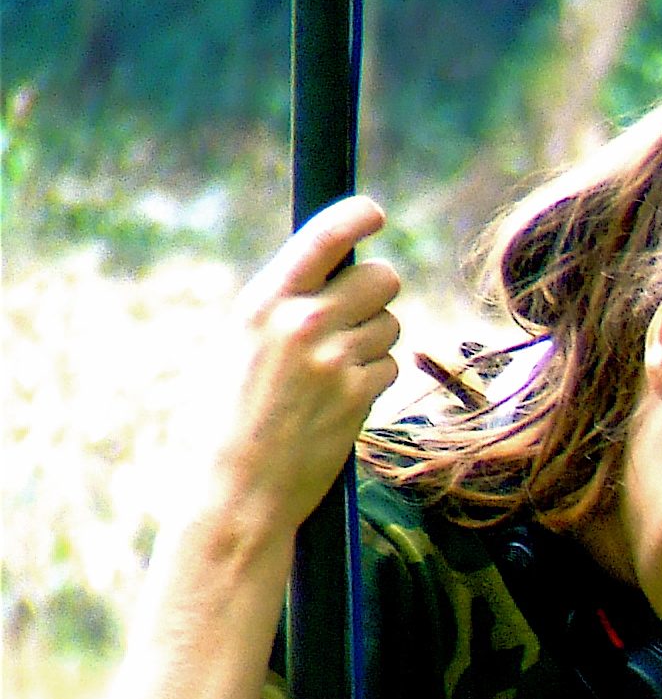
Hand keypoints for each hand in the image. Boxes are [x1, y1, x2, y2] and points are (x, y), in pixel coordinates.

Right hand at [210, 196, 400, 531]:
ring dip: (373, 342)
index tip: (375, 212)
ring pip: (390, 324)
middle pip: (381, 277)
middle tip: (356, 315)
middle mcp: (301, 322)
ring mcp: (334, 358)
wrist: (240, 485)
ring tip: (332, 372)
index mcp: (263, 302)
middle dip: (376, 293)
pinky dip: (373, 381)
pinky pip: (390, 366)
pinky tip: (339, 402)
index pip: (323, 239)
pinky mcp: (359, 393)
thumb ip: (284, 307)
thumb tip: (334, 272)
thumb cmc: (234, 414)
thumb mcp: (242, 345)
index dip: (356, 217)